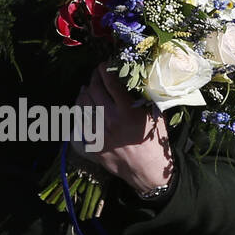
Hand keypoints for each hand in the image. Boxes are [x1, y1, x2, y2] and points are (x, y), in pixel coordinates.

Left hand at [71, 62, 174, 193]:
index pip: (110, 82)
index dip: (104, 69)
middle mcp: (110, 119)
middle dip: (94, 78)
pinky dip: (80, 108)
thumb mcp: (154, 115)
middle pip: (94, 89)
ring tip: (88, 87)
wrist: (146, 170)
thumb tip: (134, 78)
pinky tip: (83, 104)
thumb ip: (143, 97)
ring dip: (85, 91)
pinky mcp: (92, 142)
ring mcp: (98, 131)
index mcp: (127, 111)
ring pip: (83, 103)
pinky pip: (79, 120)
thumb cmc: (153, 141)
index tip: (104, 65)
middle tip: (97, 75)